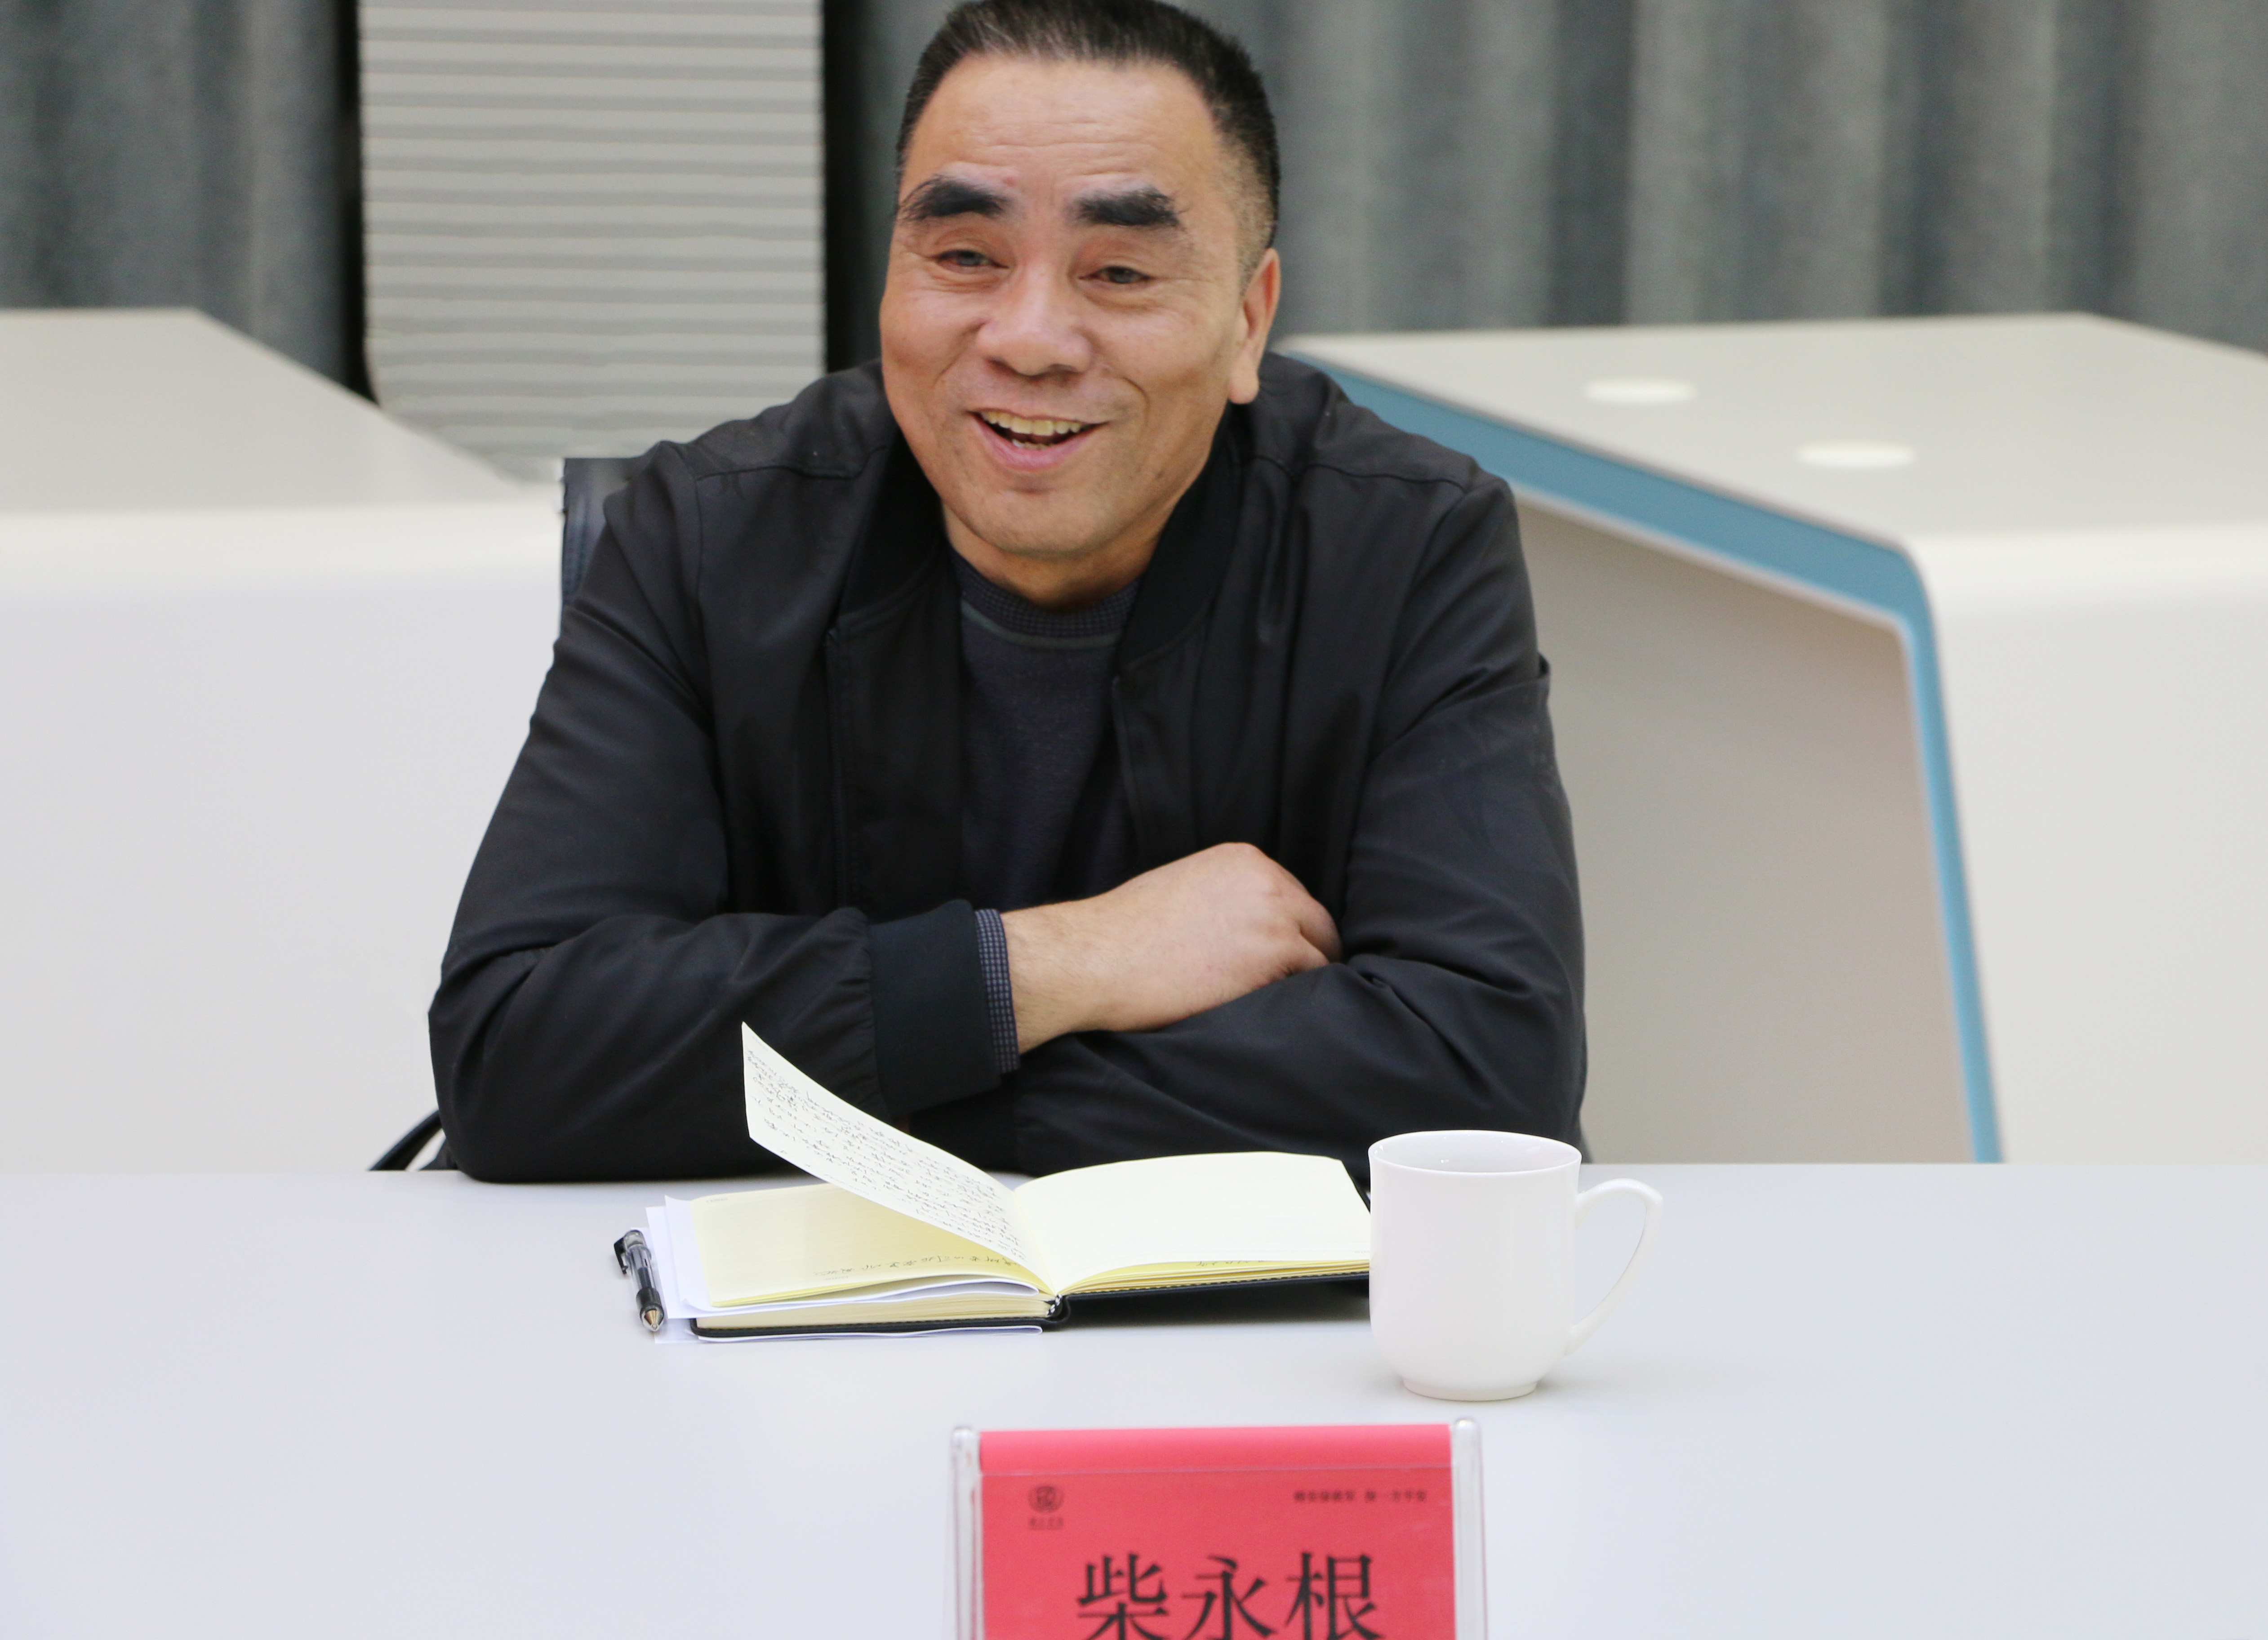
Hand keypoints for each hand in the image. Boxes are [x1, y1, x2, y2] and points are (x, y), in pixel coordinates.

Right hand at [1001, 842, 1340, 1051]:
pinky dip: (1298, 999)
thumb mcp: (1182, 888)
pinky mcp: (1276, 951)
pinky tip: (1266, 1011)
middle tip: (1280, 987)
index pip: (1291, 897)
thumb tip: (1247, 927)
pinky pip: (1313, 980)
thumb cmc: (1125, 933)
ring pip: (1319, 953)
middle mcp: (1266, 878)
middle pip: (1315, 922)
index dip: (1286, 932)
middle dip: (1302, 954)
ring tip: (1271, 1004)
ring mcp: (1275, 913)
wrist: (1096, 957)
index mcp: (1242, 859)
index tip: (1272, 959)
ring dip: (1300, 981)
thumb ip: (1224, 897)